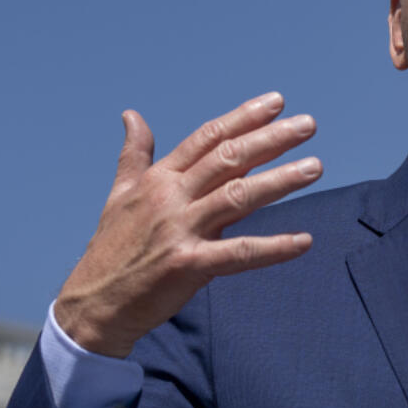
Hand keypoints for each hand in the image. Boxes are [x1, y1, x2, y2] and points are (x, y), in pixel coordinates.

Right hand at [54, 92, 320, 357]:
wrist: (92, 305)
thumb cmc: (112, 248)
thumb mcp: (120, 194)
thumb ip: (135, 154)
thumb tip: (132, 115)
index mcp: (159, 179)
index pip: (208, 138)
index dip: (243, 118)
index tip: (277, 102)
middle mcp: (170, 197)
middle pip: (229, 158)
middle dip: (271, 138)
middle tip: (309, 124)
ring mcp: (179, 230)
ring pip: (239, 196)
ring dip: (281, 180)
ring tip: (315, 166)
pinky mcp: (188, 265)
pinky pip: (239, 254)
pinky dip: (274, 248)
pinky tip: (304, 241)